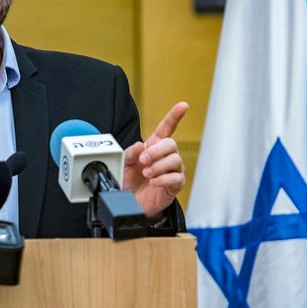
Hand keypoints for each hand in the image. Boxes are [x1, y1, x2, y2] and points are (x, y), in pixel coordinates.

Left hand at [123, 102, 188, 216]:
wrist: (129, 202)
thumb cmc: (128, 181)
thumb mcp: (123, 164)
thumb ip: (130, 152)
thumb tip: (141, 146)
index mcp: (154, 146)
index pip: (167, 128)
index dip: (175, 116)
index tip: (183, 106)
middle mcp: (165, 156)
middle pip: (171, 144)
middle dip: (156, 151)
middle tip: (143, 160)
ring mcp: (172, 170)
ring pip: (175, 160)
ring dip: (159, 166)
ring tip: (146, 173)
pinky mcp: (175, 184)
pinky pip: (176, 177)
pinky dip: (163, 178)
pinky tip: (154, 182)